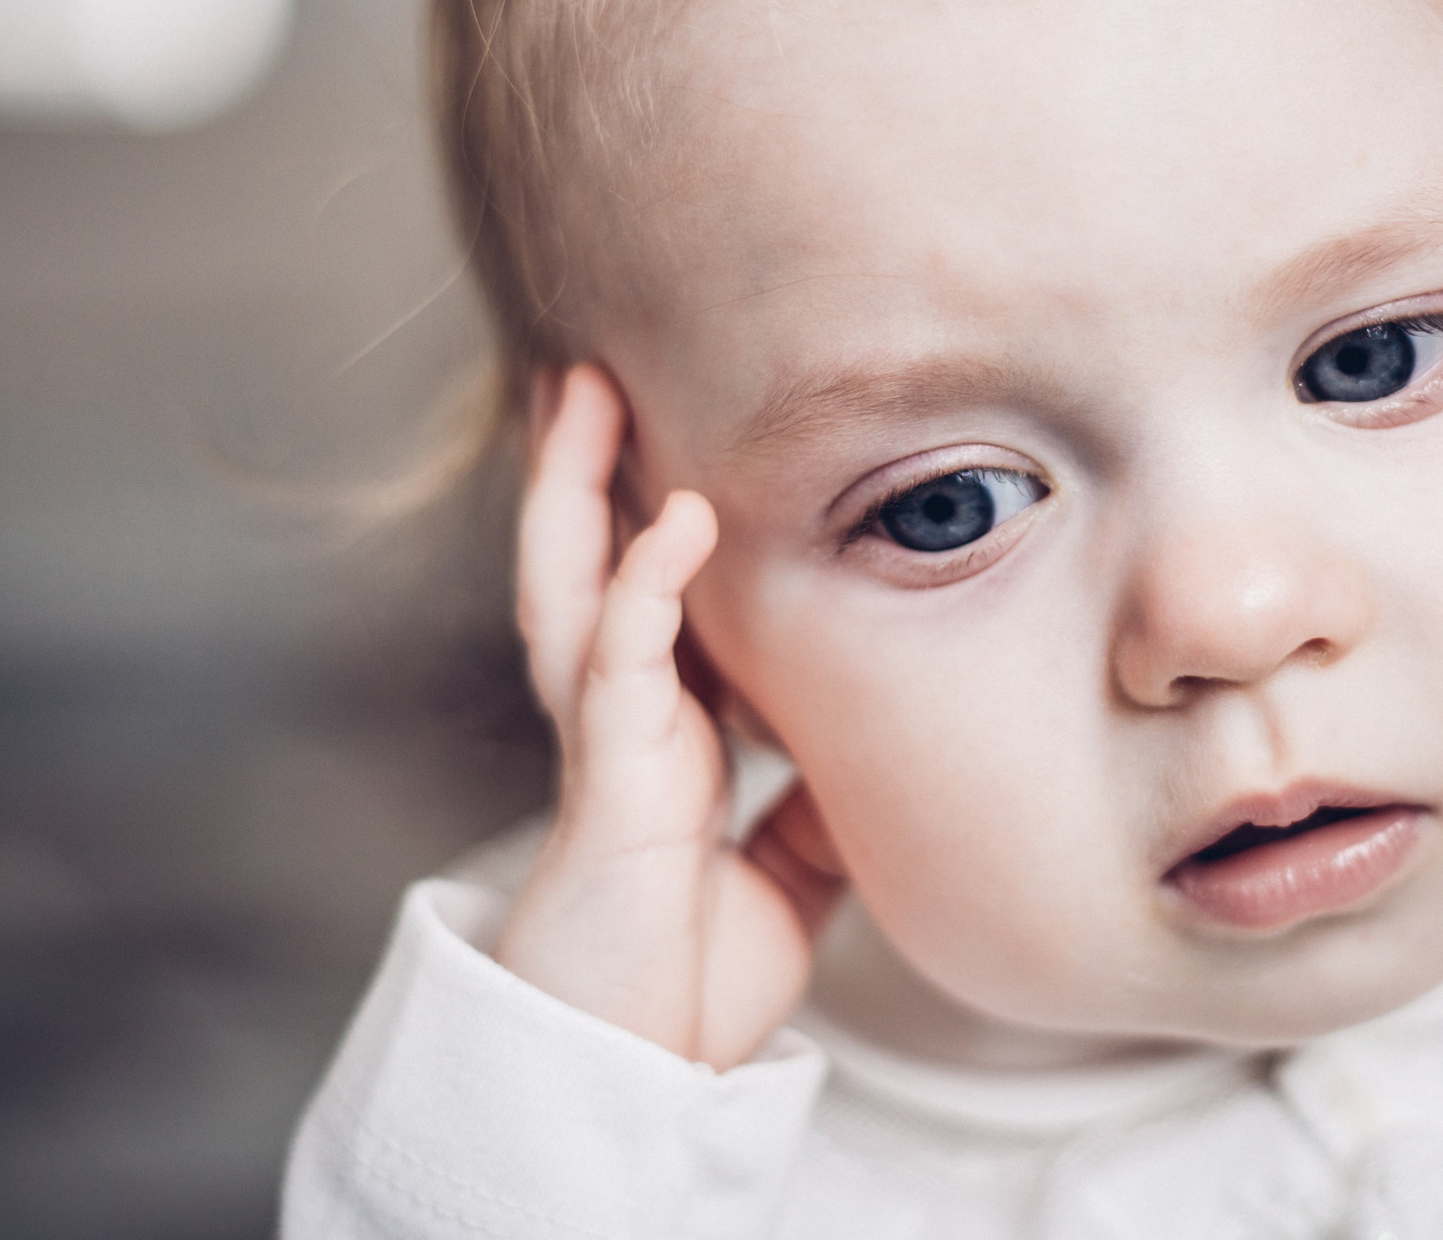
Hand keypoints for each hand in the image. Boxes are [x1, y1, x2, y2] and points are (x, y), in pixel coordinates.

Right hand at [494, 365, 842, 1068]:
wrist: (642, 1066)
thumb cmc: (688, 977)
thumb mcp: (783, 875)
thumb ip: (814, 807)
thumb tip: (870, 758)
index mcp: (657, 738)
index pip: (644, 600)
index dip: (647, 521)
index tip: (669, 442)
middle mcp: (619, 721)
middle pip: (583, 563)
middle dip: (582, 470)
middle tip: (589, 375)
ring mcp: (606, 741)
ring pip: (572, 584)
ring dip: (575, 486)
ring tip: (586, 392)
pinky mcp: (608, 778)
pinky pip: (619, 660)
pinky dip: (644, 584)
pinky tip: (673, 522)